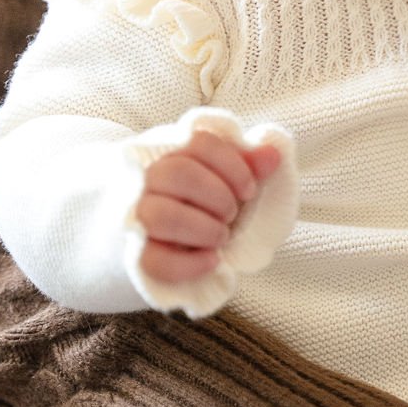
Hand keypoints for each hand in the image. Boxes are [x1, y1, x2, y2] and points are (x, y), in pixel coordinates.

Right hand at [135, 131, 281, 283]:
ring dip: (203, 228)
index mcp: (172, 154)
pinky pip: (155, 260)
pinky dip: (190, 263)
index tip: (249, 189)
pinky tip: (212, 260)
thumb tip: (273, 154)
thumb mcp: (222, 180)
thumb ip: (247, 166)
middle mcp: (147, 180)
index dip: (232, 165)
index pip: (200, 143)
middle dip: (217, 195)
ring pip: (161, 215)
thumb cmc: (195, 203)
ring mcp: (137, 217)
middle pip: (178, 173)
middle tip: (232, 213)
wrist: (154, 239)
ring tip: (221, 237)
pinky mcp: (135, 255)